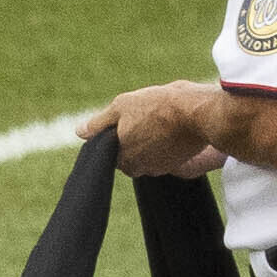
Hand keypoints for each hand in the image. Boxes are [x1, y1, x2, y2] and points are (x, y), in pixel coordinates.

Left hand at [89, 84, 230, 177]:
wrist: (197, 112)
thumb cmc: (156, 106)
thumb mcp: (121, 107)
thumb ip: (99, 123)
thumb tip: (80, 132)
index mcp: (123, 159)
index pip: (112, 150)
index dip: (118, 131)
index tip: (129, 116)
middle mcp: (140, 169)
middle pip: (131, 152)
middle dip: (135, 136)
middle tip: (145, 114)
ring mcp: (161, 168)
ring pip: (149, 152)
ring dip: (151, 138)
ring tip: (160, 118)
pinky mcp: (179, 163)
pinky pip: (166, 152)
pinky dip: (167, 141)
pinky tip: (173, 125)